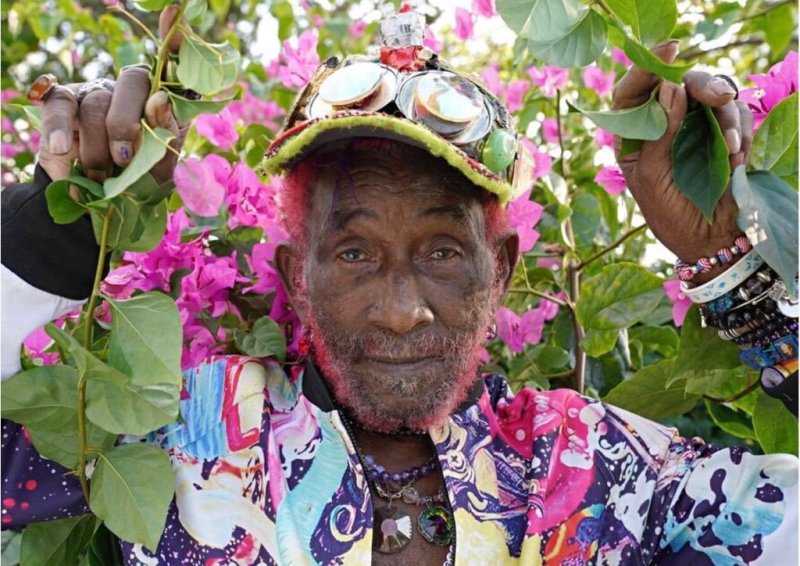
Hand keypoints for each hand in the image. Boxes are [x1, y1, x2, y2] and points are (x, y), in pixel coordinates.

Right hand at [38, 8, 186, 187]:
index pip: (173, 65)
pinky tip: (61, 148)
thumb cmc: (139, 179)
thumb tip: (159, 99)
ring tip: (101, 175)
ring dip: (97, 146)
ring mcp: (96, 91)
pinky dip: (59, 128)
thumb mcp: (161, 166)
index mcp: (164, 100)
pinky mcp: (63, 102)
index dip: (173, 39)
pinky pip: (58, 105)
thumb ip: (166, 135)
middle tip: (124, 159)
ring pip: (97, 103)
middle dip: (126, 123)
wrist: (98, 199)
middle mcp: (131, 88)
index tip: (173, 16)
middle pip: (133, 81)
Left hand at [612, 41, 752, 283]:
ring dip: (727, 114)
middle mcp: (665, 126)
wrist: (708, 243)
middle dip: (702, 85)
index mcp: (635, 136)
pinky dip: (740, 131)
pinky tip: (736, 157)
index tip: (670, 49)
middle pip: (680, 85)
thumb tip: (671, 89)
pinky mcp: (725, 136)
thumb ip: (660, 135)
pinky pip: (737, 116)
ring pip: (714, 96)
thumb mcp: (654, 178)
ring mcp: (696, 129)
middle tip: (718, 97)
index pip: (633, 92)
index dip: (647, 67)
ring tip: (732, 145)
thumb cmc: (670, 215)